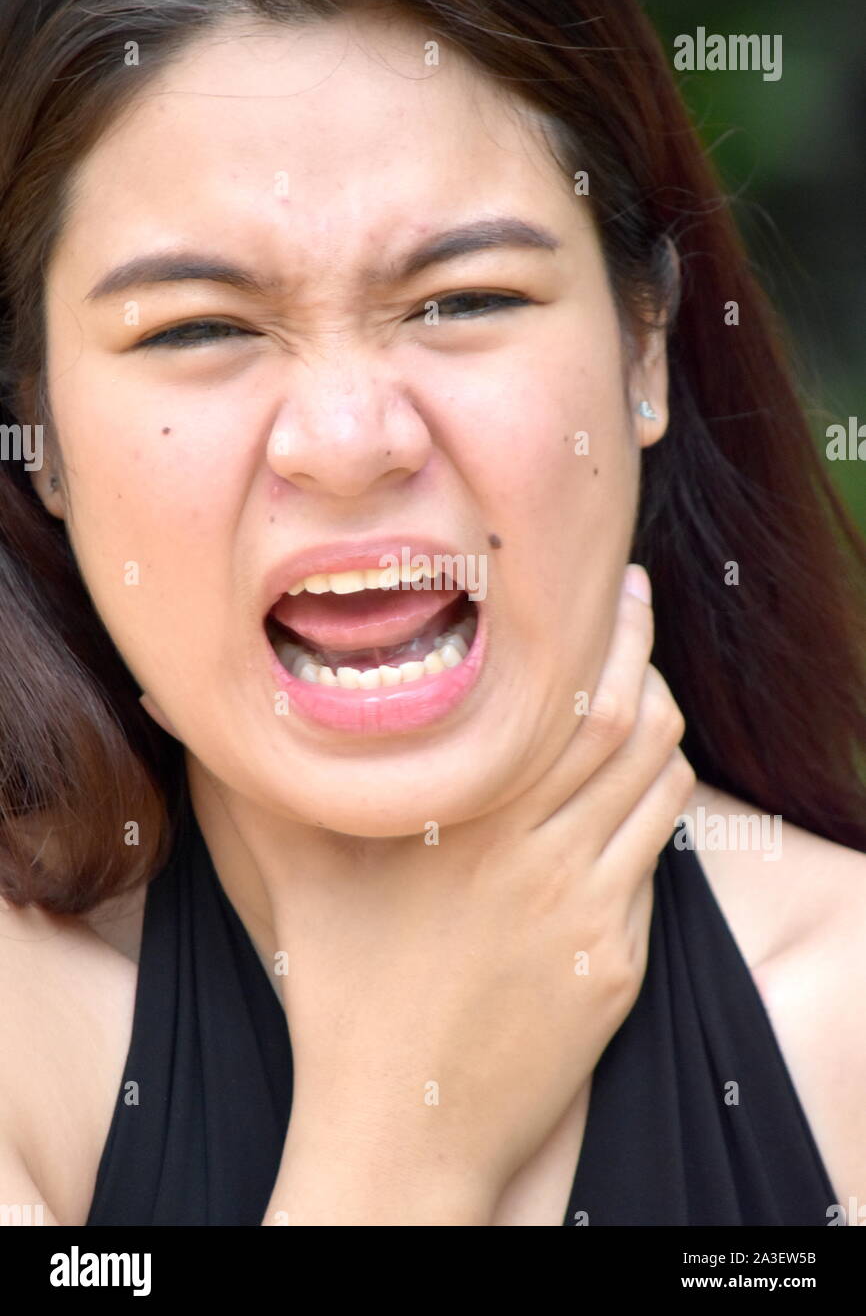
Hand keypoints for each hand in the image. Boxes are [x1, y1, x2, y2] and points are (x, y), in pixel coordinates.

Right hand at [275, 565, 693, 1208]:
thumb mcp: (291, 870)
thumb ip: (255, 778)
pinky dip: (654, 805)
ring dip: (658, 729)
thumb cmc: (339, 989)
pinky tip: (628, 789)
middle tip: (636, 607)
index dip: (604, 631)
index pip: (568, 698)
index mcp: (468, 817)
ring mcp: (588, 911)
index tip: (607, 583)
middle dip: (644, 653)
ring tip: (636, 695)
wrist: (399, 1126)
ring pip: (658, 784)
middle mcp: (539, 854)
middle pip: (630, 723)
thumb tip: (180, 703)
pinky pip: (656, 857)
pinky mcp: (617, 962)